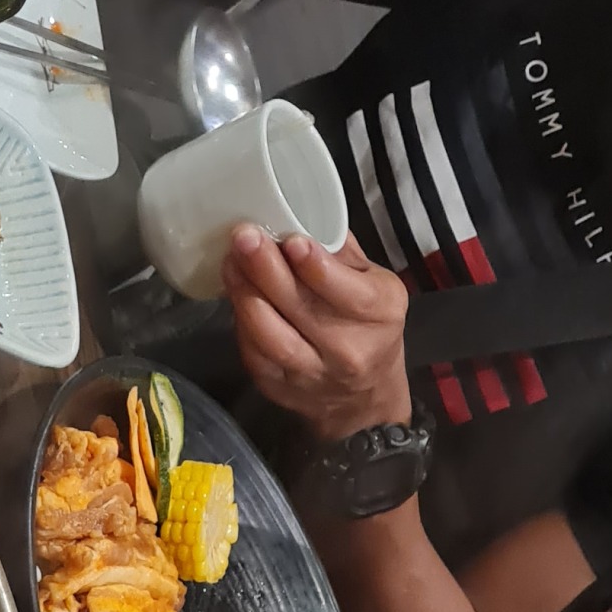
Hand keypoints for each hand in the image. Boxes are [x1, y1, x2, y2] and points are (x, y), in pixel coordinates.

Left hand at [221, 223, 410, 439]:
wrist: (364, 397)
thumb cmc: (368, 326)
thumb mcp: (374, 283)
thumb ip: (342, 253)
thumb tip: (302, 214)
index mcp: (380, 315)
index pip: (349, 294)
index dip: (316, 267)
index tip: (291, 240)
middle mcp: (348, 350)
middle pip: (301, 310)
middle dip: (267, 270)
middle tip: (245, 238)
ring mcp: (312, 374)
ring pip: (271, 337)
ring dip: (245, 295)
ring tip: (231, 262)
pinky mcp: (279, 388)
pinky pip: (253, 353)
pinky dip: (240, 321)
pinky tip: (234, 292)